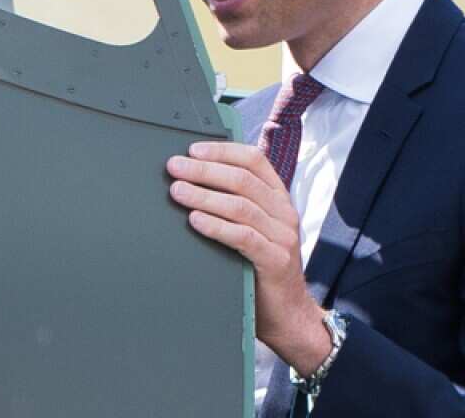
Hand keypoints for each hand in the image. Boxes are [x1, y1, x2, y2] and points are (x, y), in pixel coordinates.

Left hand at [166, 141, 331, 374]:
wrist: (289, 315)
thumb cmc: (263, 269)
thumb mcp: (255, 229)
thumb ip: (237, 205)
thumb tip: (195, 180)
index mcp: (278, 198)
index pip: (254, 160)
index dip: (222, 151)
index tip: (192, 150)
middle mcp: (284, 212)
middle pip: (242, 179)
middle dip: (204, 170)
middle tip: (175, 167)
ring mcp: (282, 236)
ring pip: (241, 205)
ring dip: (204, 195)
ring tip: (177, 191)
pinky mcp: (275, 260)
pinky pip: (243, 237)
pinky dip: (216, 226)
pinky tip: (195, 220)